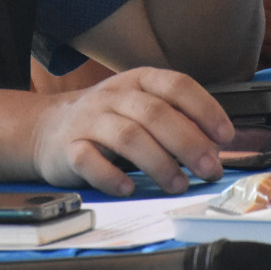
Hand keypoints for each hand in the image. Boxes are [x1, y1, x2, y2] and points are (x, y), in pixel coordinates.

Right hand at [30, 66, 233, 195]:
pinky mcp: (67, 148)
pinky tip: (128, 188)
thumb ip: (174, 120)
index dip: (204, 109)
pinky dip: (111, 176)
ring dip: (158, 163)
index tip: (225, 135)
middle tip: (209, 168)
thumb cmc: (106, 121)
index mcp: (138, 81)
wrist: (45, 128)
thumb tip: (215, 147)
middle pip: (155, 113)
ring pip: (127, 136)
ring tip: (178, 184)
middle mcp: (113, 96)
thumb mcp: (140, 107)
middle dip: (188, 142)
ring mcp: (89, 120)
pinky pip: (89, 160)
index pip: (176, 85)